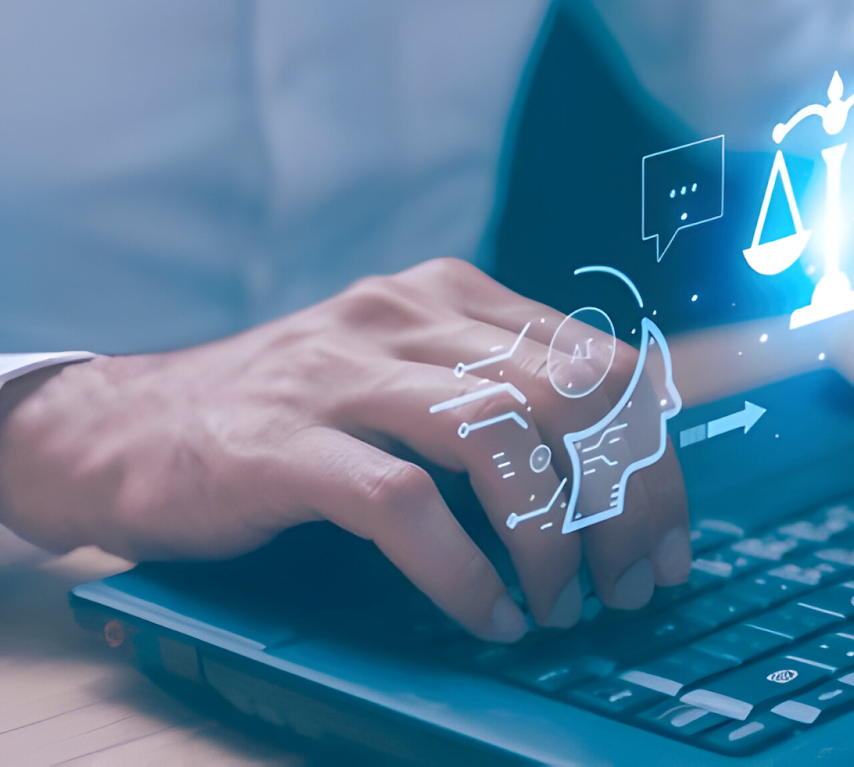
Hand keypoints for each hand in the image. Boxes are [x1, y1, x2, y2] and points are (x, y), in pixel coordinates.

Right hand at [0, 258, 690, 640]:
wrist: (125, 427)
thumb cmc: (295, 419)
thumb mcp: (412, 380)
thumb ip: (506, 398)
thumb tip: (626, 476)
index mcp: (456, 297)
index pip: (603, 364)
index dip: (656, 458)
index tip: (671, 541)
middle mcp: (408, 316)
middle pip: (571, 396)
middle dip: (623, 502)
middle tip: (629, 584)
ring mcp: (342, 373)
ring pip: (499, 439)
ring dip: (550, 537)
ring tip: (558, 606)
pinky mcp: (282, 443)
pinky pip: (402, 504)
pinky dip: (461, 570)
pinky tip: (486, 614)